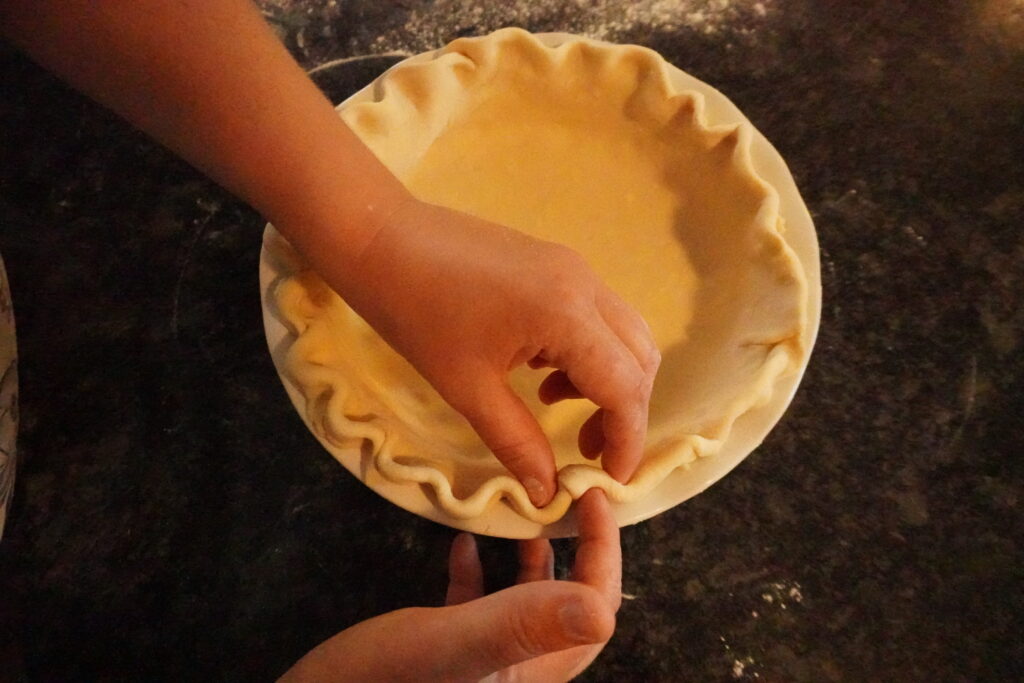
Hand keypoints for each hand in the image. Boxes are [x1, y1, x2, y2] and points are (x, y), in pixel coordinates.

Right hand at [279, 489, 620, 682]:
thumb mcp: (452, 646)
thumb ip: (522, 624)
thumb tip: (604, 610)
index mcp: (529, 676)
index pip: (594, 614)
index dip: (604, 553)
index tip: (593, 496)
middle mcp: (513, 675)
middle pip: (566, 608)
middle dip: (576, 552)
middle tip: (569, 498)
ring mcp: (478, 669)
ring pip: (525, 607)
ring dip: (530, 561)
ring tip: (524, 514)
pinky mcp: (440, 662)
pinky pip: (475, 612)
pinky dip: (476, 576)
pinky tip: (461, 545)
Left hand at [338, 199, 660, 505]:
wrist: (381, 239)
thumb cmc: (417, 314)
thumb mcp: (467, 388)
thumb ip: (517, 442)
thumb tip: (548, 494)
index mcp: (566, 315)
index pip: (625, 387)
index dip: (626, 439)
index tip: (609, 478)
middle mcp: (584, 285)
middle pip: (639, 357)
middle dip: (625, 411)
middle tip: (588, 450)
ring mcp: (573, 268)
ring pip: (623, 333)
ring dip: (608, 379)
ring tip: (560, 410)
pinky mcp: (557, 263)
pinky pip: (596, 314)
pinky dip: (588, 351)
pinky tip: (543, 372)